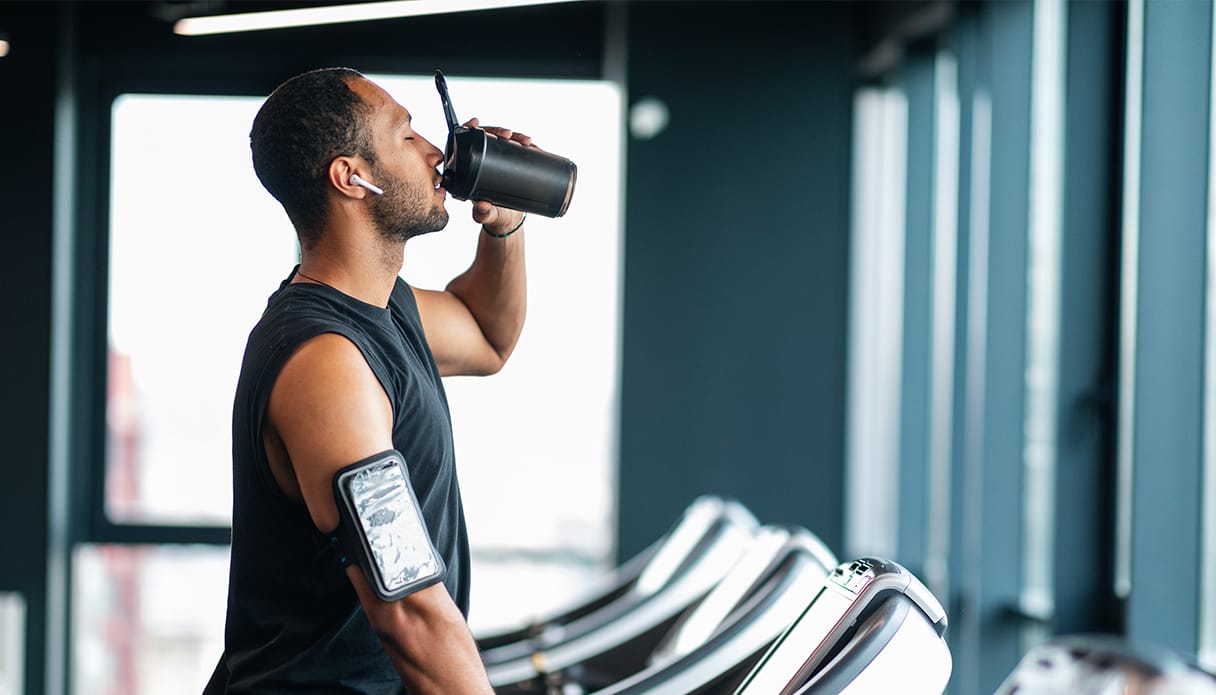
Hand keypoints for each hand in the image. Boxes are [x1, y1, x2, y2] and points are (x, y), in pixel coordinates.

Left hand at [463, 117, 532, 232]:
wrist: (509, 221)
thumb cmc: (494, 217)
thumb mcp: (487, 216)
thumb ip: (482, 214)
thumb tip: (482, 206)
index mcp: (468, 170)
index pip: (465, 143)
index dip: (468, 129)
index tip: (475, 123)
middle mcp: (481, 162)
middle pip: (486, 138)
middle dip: (498, 131)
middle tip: (509, 134)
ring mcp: (497, 161)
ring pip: (503, 142)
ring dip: (515, 137)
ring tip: (526, 141)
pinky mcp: (512, 164)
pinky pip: (516, 149)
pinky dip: (524, 144)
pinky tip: (530, 142)